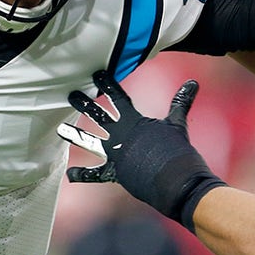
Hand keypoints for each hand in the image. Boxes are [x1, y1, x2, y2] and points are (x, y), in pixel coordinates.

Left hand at [58, 70, 224, 230]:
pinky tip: (69, 175)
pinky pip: (94, 175)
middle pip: (99, 116)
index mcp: (134, 122)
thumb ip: (181, 102)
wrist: (176, 180)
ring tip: (60, 128)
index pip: (118, 98)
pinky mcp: (114, 173)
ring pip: (90, 142)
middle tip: (71, 95)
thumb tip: (194, 82)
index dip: (108, 85)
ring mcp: (115, 154)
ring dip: (75, 135)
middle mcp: (121, 136)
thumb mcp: (177, 124)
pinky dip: (82, 176)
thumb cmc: (178, 151)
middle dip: (85, 104)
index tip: (97, 74)